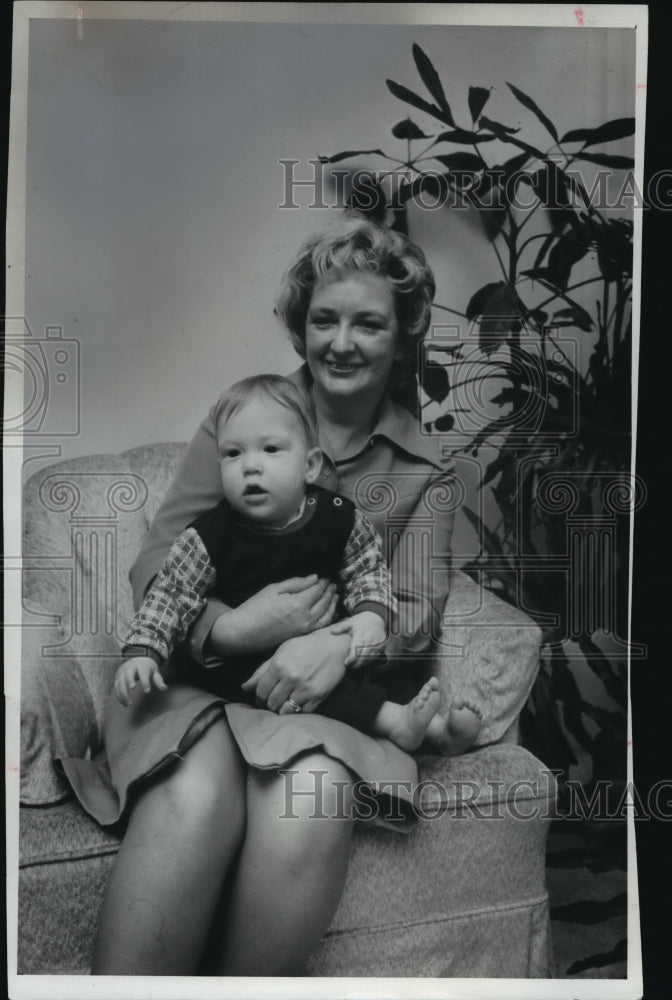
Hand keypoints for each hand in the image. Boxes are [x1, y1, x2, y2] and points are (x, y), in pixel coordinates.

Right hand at [114, 656, 167, 706]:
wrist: (135, 661)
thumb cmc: (147, 669)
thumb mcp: (154, 672)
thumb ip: (158, 680)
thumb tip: (164, 689)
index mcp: (141, 665)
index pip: (143, 672)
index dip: (145, 681)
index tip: (147, 691)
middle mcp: (130, 668)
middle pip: (128, 673)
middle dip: (129, 680)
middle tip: (132, 688)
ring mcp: (122, 673)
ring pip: (120, 682)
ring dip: (123, 693)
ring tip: (129, 704)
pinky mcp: (117, 678)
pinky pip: (116, 687)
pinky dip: (119, 696)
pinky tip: (125, 704)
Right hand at [211, 576, 337, 655]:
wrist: (243, 632)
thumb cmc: (254, 608)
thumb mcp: (273, 589)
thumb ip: (296, 583)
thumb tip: (314, 578)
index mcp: (298, 604)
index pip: (317, 590)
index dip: (323, 583)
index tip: (325, 577)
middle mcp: (305, 618)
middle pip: (324, 602)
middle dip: (329, 592)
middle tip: (332, 584)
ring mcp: (304, 630)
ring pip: (326, 616)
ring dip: (332, 604)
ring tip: (334, 596)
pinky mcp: (301, 637)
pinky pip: (320, 627)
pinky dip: (328, 618)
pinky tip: (330, 613)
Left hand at [241, 630, 349, 713]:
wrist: (335, 646)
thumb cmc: (306, 646)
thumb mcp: (282, 652)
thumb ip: (262, 670)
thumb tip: (244, 687)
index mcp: (279, 665)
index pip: (261, 691)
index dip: (258, 698)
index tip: (260, 701)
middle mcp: (291, 677)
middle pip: (271, 703)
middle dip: (269, 705)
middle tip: (272, 702)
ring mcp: (305, 688)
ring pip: (285, 711)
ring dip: (282, 710)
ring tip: (284, 703)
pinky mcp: (318, 696)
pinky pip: (301, 713)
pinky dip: (297, 711)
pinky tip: (297, 703)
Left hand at [330, 611, 386, 666]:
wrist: (377, 617)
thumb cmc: (362, 621)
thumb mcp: (351, 622)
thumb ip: (341, 627)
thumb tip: (331, 632)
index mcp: (360, 635)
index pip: (356, 651)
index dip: (351, 659)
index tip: (346, 663)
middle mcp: (369, 640)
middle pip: (363, 657)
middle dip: (356, 664)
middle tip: (349, 666)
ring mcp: (377, 644)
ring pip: (369, 658)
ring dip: (362, 664)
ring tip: (355, 666)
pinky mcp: (382, 646)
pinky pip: (375, 657)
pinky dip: (369, 661)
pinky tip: (363, 662)